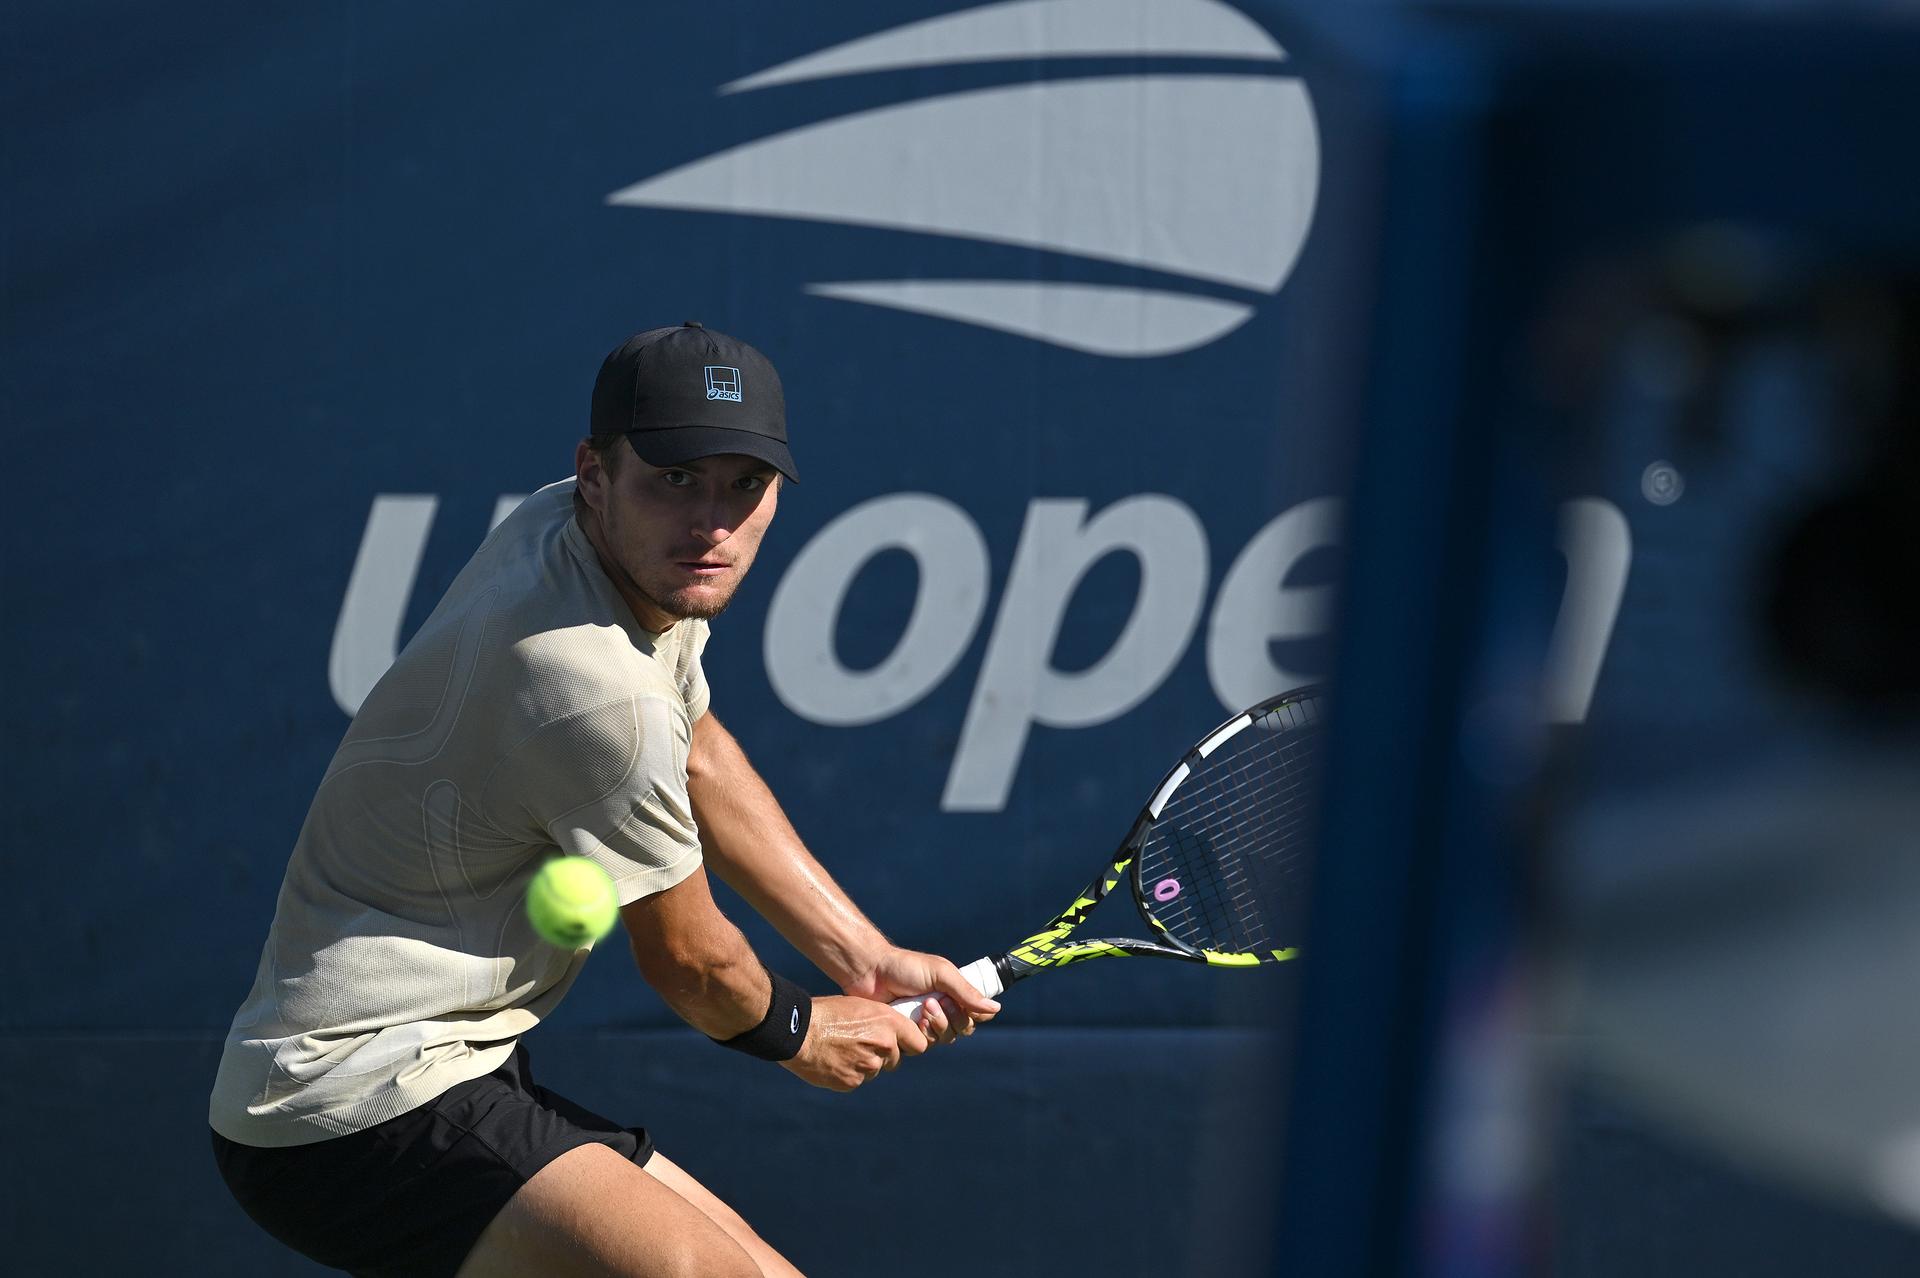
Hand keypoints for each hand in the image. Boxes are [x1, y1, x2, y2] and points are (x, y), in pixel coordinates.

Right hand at [780, 995, 927, 1091]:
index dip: (910, 1044)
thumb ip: (881, 1023)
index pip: (919, 1043)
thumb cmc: (826, 1013)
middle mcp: (883, 1046)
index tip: (902, 1043)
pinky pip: (857, 1080)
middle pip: (895, 1059)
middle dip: (883, 1055)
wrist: (798, 1032)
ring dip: (864, 1064)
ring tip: (842, 1049)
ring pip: (875, 1070)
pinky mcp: (852, 1082)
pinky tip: (833, 1060)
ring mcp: (869, 1067)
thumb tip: (893, 1035)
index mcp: (888, 1022)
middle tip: (861, 1044)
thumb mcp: (859, 1006)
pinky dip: (848, 1073)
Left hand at [842, 947, 1001, 1045]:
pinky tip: (913, 1020)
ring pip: (945, 1039)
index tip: (964, 1005)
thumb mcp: (940, 973)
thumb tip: (995, 1009)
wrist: (870, 973)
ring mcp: (925, 1023)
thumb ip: (966, 991)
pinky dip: (923, 1034)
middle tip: (934, 1002)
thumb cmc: (906, 968)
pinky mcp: (909, 1034)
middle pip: (963, 1029)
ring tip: (923, 1008)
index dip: (975, 1014)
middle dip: (952, 1018)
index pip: (976, 1013)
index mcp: (953, 993)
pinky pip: (925, 1046)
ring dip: (938, 1025)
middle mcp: (942, 1010)